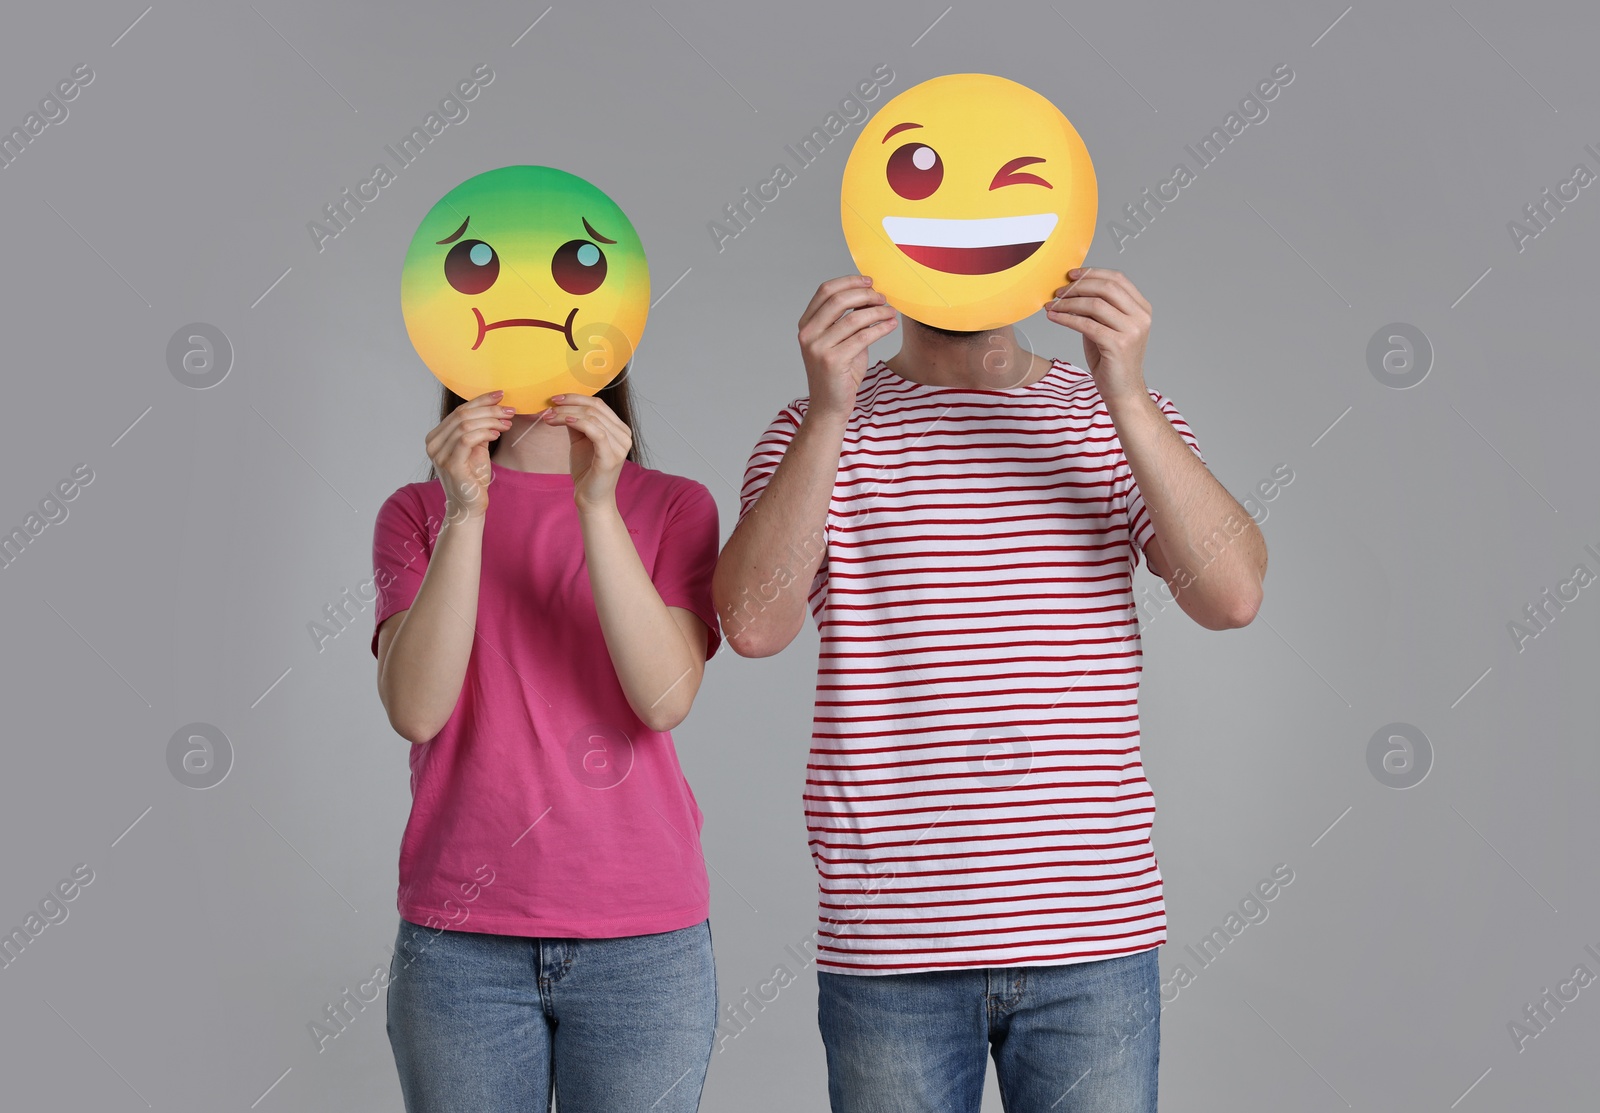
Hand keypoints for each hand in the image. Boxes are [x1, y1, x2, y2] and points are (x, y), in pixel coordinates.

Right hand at [426, 390, 513, 519]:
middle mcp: (433, 444)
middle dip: (489, 409)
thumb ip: (477, 429)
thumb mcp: (475, 448)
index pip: (459, 411)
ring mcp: (440, 455)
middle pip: (462, 415)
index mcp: (436, 437)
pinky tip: (497, 434)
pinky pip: (467, 439)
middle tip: (509, 410)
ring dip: (490, 421)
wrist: (470, 506)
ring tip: (507, 424)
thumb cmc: (473, 478)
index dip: (480, 400)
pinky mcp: (451, 465)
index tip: (500, 395)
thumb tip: (492, 408)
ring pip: (466, 425)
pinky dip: (484, 433)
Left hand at [542, 394, 630, 510]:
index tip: (554, 399)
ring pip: (592, 418)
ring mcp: (620, 446)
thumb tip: (561, 405)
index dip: (575, 397)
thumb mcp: (580, 441)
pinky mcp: (611, 457)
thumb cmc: (586, 471)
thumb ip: (576, 422)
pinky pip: (595, 432)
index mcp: (619, 429)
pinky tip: (564, 421)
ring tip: (549, 417)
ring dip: (567, 414)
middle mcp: (624, 436)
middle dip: (568, 405)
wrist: (591, 498)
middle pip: (594, 408)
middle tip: (548, 408)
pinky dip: (578, 423)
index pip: (598, 404)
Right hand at [798, 275, 897, 418]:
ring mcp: (818, 348)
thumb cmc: (838, 373)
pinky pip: (863, 337)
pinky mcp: (833, 361)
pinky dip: (880, 328)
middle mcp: (808, 334)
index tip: (869, 281)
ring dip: (877, 312)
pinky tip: (890, 325)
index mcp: (806, 324)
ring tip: (891, 312)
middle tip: (882, 297)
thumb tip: (870, 296)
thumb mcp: (841, 341)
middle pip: (838, 300)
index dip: (849, 282)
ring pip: (854, 319)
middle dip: (865, 294)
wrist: (829, 406)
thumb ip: (850, 319)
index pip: (825, 291)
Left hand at [1044, 267, 1151, 402]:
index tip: (1071, 275)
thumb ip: (1096, 309)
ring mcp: (1132, 330)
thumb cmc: (1112, 361)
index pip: (1118, 279)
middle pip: (1107, 287)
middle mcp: (1140, 317)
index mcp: (1141, 309)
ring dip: (1069, 302)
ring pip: (1095, 304)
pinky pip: (1086, 324)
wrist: (1123, 391)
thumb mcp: (1106, 328)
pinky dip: (1066, 318)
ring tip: (1052, 305)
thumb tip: (1072, 290)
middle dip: (1078, 286)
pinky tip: (1054, 317)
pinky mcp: (1119, 344)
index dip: (1093, 273)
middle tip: (1058, 291)